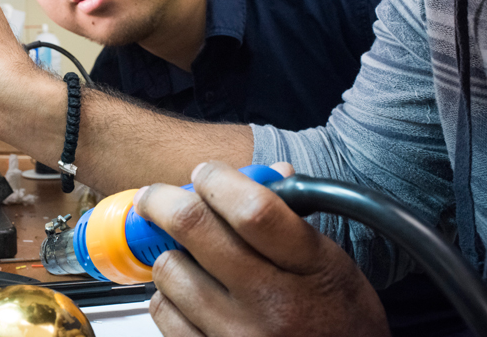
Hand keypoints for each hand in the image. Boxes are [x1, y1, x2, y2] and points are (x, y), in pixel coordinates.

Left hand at [133, 161, 389, 336]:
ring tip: (192, 261)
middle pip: (193, 226)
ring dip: (173, 255)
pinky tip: (191, 297)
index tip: (204, 174)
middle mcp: (271, 304)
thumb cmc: (339, 322)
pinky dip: (170, 297)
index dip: (216, 179)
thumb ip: (290, 218)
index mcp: (310, 269)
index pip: (251, 208)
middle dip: (162, 200)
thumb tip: (259, 174)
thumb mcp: (332, 264)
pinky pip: (163, 311)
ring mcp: (237, 335)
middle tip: (155, 198)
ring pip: (169, 268)